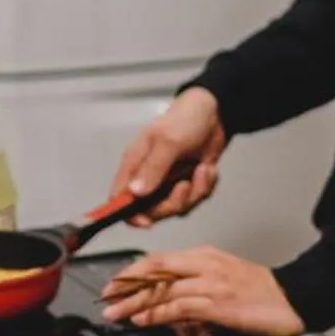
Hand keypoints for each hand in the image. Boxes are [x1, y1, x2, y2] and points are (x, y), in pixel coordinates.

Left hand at [102, 246, 303, 335]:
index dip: (134, 271)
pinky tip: (142, 318)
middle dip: (127, 283)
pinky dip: (157, 313)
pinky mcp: (217, 303)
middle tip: (105, 295)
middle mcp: (205, 264)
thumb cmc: (263, 293)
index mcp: (206, 256)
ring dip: (134, 302)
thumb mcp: (225, 281)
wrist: (294, 297)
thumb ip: (197, 288)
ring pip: (163, 288)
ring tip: (114, 312)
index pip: (161, 260)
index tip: (116, 283)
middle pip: (156, 269)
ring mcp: (211, 283)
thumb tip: (171, 306)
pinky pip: (178, 306)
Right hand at [112, 88, 225, 225]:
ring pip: (177, 207)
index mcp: (135, 164)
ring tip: (201, 170)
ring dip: (194, 192)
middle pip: (152, 210)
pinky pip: (195, 199)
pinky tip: (207, 168)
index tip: (146, 222)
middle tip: (185, 185)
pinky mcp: (188, 183)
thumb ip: (152, 168)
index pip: (119, 198)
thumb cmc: (185, 119)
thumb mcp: (168, 141)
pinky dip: (205, 186)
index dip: (129, 214)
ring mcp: (169, 182)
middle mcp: (149, 176)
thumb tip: (135, 192)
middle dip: (173, 203)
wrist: (214, 113)